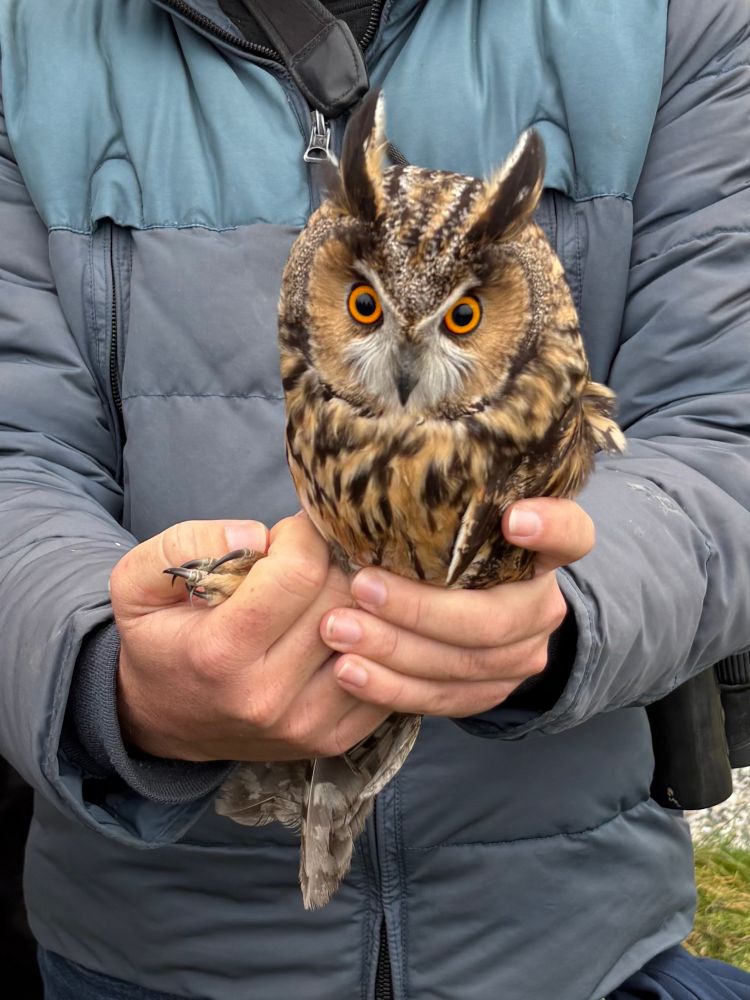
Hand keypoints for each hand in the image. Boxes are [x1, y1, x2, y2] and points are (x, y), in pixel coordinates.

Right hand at [111, 514, 389, 760]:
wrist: (160, 720)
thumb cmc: (157, 639)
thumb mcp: (138, 581)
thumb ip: (186, 543)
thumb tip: (256, 536)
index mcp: (220, 652)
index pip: (300, 574)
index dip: (302, 537)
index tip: (288, 535)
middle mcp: (266, 696)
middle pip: (341, 599)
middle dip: (330, 563)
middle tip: (308, 561)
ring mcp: (303, 723)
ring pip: (370, 636)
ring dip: (357, 603)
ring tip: (324, 594)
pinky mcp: (330, 739)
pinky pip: (381, 676)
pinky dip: (371, 644)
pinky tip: (343, 630)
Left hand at [320, 498, 592, 716]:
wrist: (461, 608)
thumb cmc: (441, 548)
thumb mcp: (452, 520)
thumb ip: (440, 507)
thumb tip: (378, 474)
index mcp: (542, 552)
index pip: (572, 535)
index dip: (550, 529)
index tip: (513, 520)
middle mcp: (542, 605)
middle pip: (494, 618)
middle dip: (420, 608)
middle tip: (361, 587)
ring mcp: (522, 655)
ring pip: (463, 664)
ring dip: (394, 649)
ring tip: (337, 631)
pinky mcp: (491, 692)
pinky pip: (442, 699)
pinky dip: (391, 688)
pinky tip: (348, 671)